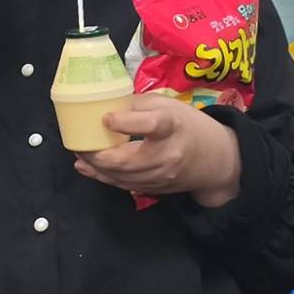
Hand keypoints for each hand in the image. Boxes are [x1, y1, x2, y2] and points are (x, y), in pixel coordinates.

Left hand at [74, 93, 241, 207]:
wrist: (215, 160)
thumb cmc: (188, 125)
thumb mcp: (167, 104)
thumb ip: (138, 104)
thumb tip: (106, 104)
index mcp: (171, 126)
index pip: (149, 125)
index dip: (124, 123)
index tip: (105, 118)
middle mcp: (166, 154)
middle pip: (127, 160)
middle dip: (97, 154)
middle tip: (78, 142)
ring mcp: (160, 176)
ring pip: (121, 176)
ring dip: (96, 166)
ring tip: (79, 152)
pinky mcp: (155, 189)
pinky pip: (124, 185)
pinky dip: (103, 177)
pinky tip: (87, 167)